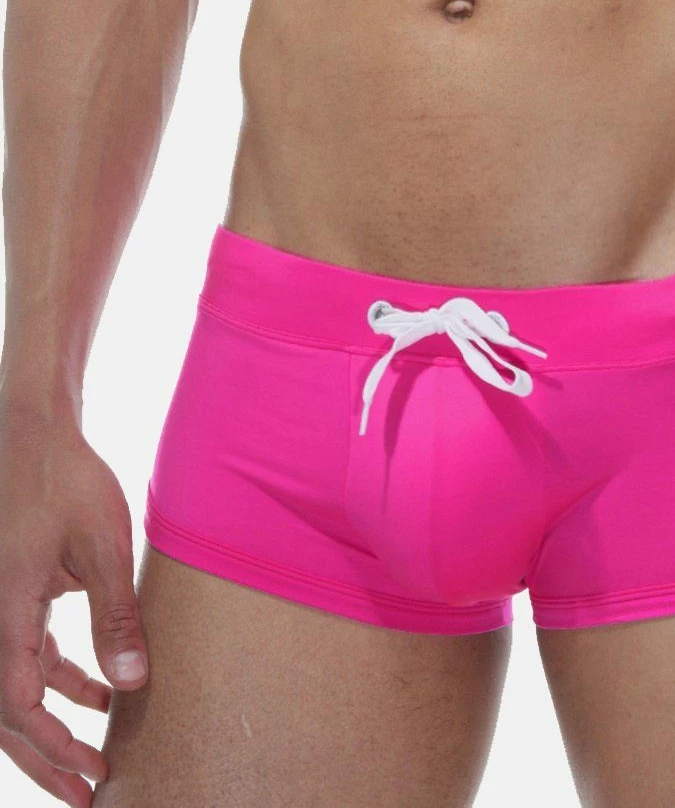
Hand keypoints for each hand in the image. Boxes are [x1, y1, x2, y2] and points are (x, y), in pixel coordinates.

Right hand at [0, 408, 148, 805]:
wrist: (34, 432)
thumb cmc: (66, 480)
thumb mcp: (103, 545)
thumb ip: (116, 615)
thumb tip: (132, 682)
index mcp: (5, 611)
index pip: (18, 705)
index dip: (50, 748)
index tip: (88, 775)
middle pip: (6, 714)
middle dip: (46, 758)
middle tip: (86, 796)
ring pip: (15, 689)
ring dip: (52, 726)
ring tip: (93, 760)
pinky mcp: (13, 595)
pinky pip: (26, 657)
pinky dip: (57, 683)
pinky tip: (100, 695)